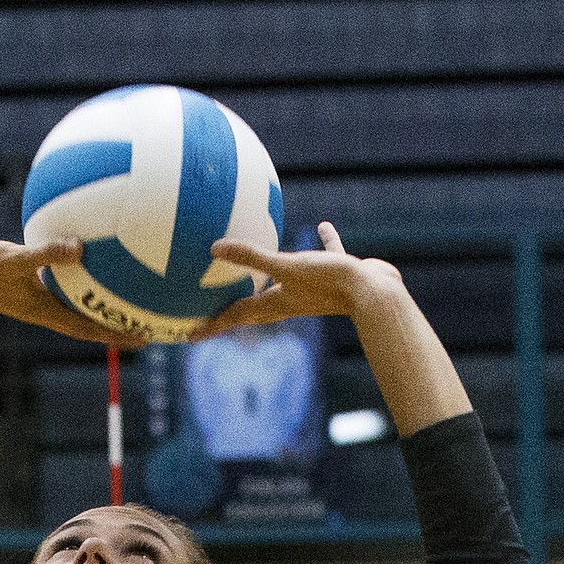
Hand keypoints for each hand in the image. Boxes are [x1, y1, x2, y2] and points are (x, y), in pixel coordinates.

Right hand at [0, 239, 148, 349]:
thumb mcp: (14, 257)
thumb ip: (46, 253)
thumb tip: (79, 246)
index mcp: (44, 310)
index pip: (88, 329)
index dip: (116, 335)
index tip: (144, 338)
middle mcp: (44, 310)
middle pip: (88, 325)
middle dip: (116, 327)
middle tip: (147, 326)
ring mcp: (36, 301)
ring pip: (76, 309)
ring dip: (100, 310)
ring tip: (126, 302)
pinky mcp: (28, 288)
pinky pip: (62, 290)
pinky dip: (79, 285)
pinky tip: (86, 263)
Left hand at [192, 222, 402, 338]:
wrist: (374, 292)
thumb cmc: (328, 282)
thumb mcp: (286, 266)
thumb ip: (251, 256)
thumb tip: (214, 248)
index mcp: (275, 304)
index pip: (235, 316)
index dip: (212, 326)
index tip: (189, 336)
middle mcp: (291, 299)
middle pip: (254, 306)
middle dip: (234, 307)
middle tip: (214, 306)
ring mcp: (314, 288)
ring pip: (286, 283)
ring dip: (272, 278)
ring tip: (258, 271)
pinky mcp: (336, 274)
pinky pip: (324, 256)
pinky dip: (322, 244)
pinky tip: (322, 227)